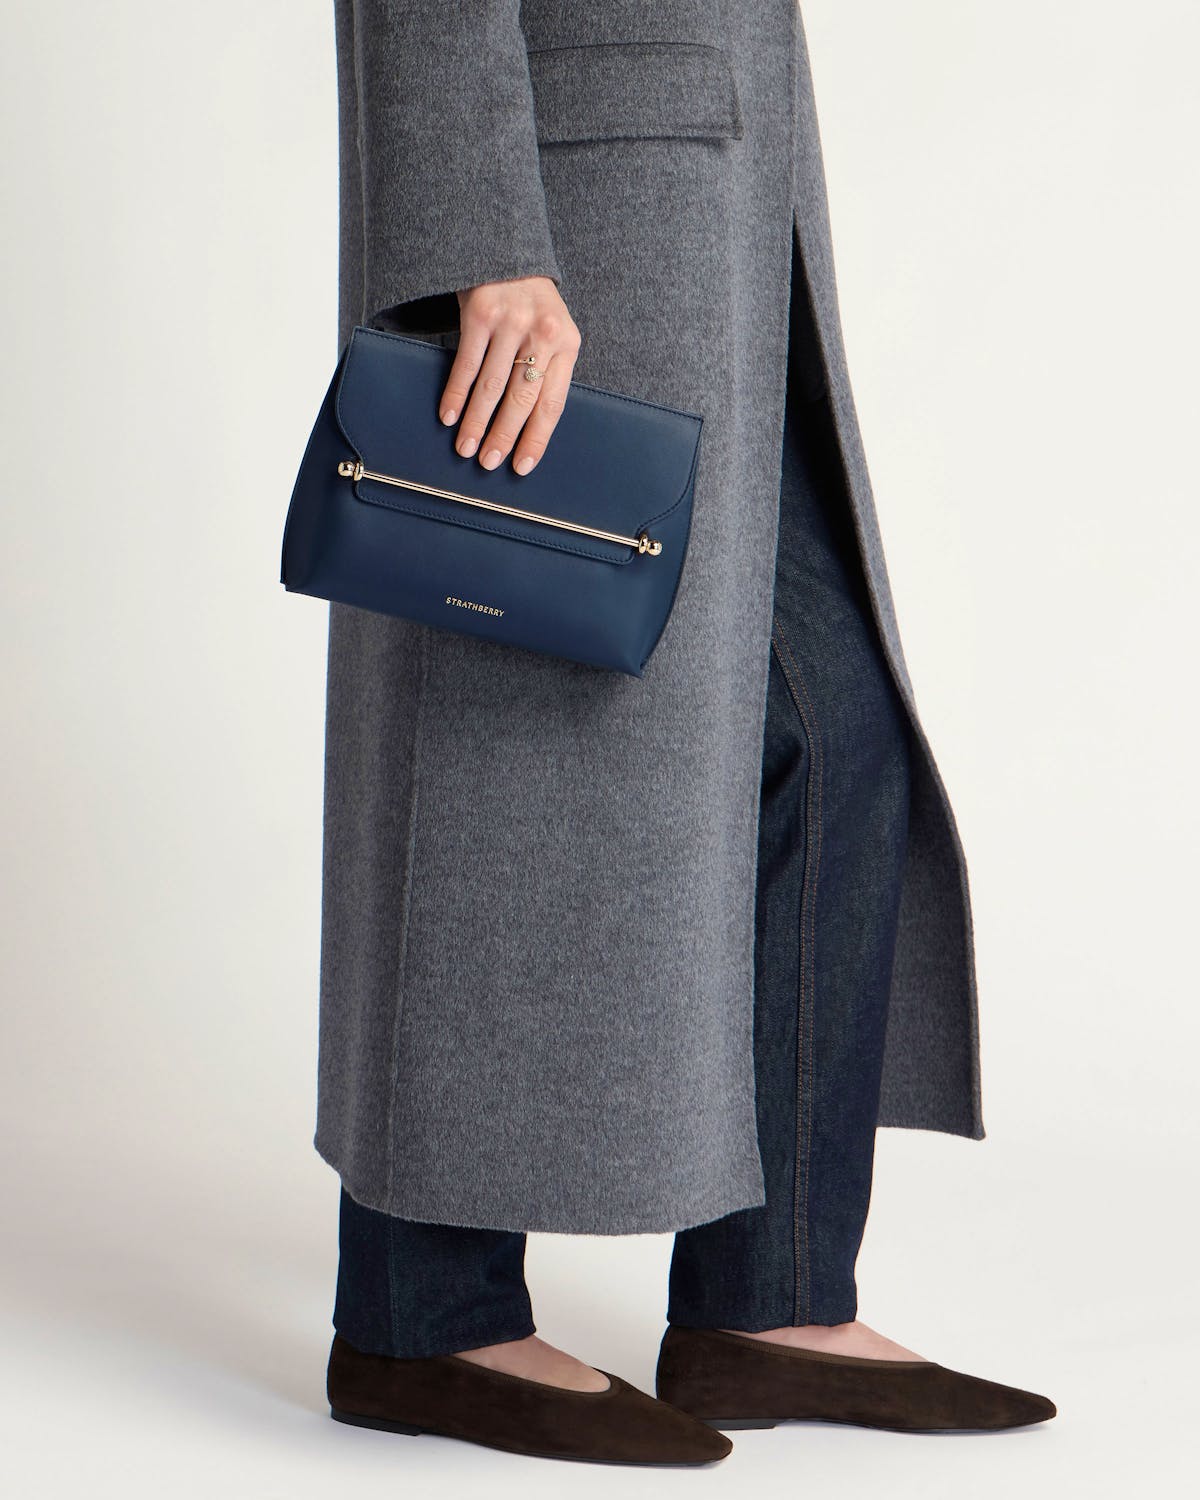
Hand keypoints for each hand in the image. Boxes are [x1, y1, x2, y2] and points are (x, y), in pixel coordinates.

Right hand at [439, 276, 580, 475]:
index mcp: (567, 344)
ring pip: (492, 386)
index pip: (552, 403)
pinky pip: (466, 364)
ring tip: (466, 448)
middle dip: (503, 436)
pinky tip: (449, 416)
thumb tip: (529, 427)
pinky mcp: (480, 313)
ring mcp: (510, 322)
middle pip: (521, 398)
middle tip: (489, 463)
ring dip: (476, 422)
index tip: (522, 466)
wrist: (507, 249)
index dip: (536, 438)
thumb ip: (547, 369)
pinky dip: (456, 394)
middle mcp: (542, 333)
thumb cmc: (531, 302)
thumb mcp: (552, 331)